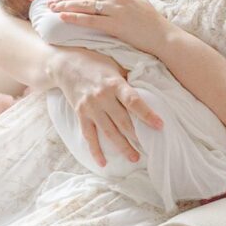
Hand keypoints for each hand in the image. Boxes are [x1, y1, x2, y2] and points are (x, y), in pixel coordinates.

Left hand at [46, 0, 172, 60]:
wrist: (164, 37)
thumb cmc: (152, 21)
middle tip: (49, 2)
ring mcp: (115, 11)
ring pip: (85, 5)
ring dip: (66, 5)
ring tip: (52, 8)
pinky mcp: (115, 25)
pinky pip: (90, 20)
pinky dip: (75, 17)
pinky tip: (63, 17)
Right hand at [49, 49, 162, 168]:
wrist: (65, 63)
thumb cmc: (95, 63)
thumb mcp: (114, 65)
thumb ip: (128, 80)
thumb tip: (148, 92)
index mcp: (114, 83)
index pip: (133, 101)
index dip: (147, 114)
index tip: (159, 125)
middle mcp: (102, 97)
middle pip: (123, 121)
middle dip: (137, 136)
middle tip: (151, 148)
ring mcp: (90, 108)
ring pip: (109, 132)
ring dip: (122, 147)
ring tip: (134, 158)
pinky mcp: (81, 115)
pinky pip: (89, 136)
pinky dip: (95, 150)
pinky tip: (103, 163)